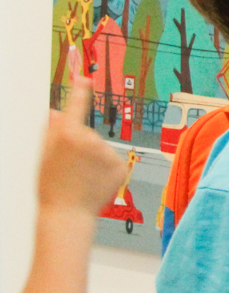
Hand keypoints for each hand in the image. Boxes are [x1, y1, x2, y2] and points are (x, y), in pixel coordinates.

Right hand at [37, 77, 124, 215]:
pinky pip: (112, 161)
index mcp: (67, 134)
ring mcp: (107, 153)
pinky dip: (105, 170)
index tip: (85, 79)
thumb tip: (56, 112)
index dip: (80, 91)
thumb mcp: (44, 155)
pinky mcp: (120, 166)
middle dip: (80, 146)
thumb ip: (52, 131)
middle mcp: (90, 139)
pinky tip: (94, 182)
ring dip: (93, 159)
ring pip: (101, 149)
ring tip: (81, 178)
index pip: (76, 106)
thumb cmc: (51, 185)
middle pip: (88, 134)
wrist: (67, 214)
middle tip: (69, 168)